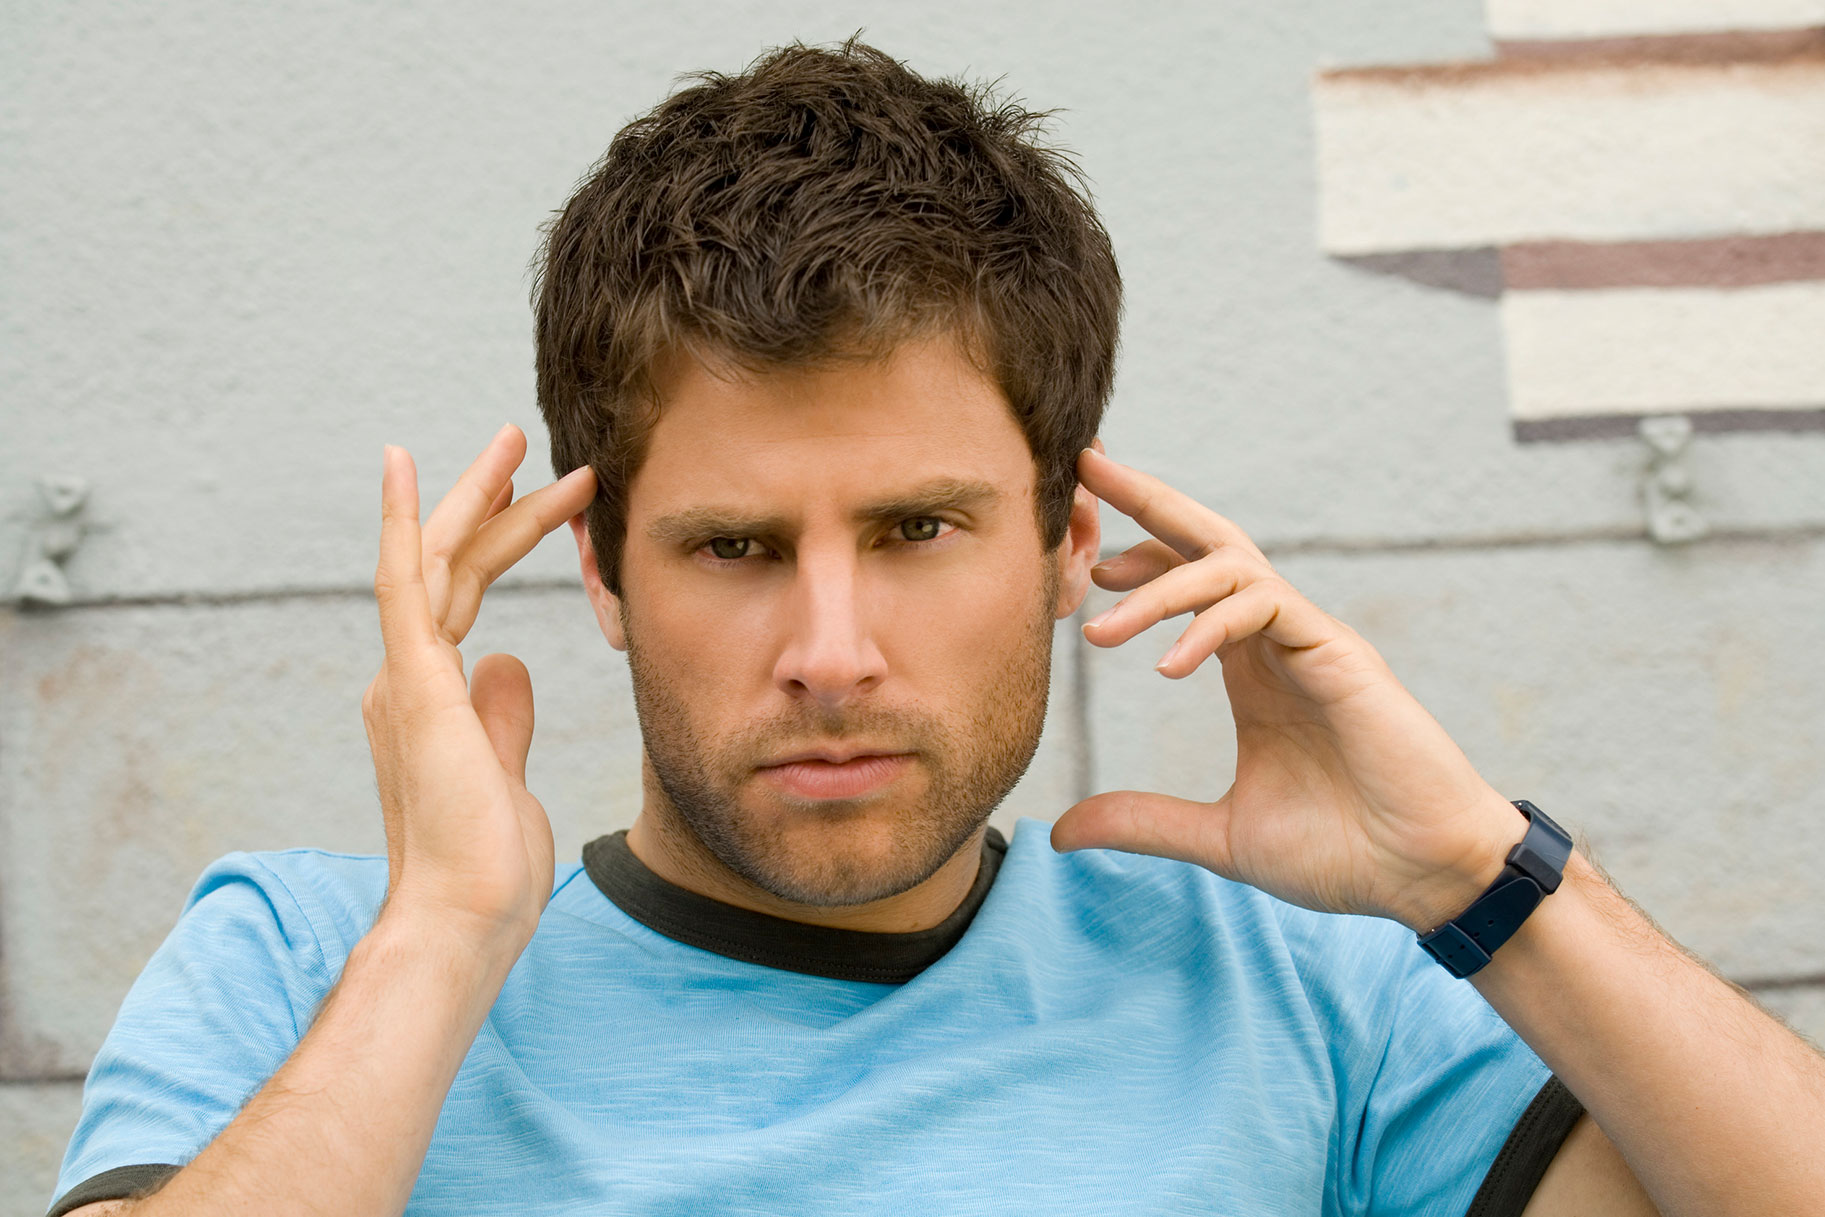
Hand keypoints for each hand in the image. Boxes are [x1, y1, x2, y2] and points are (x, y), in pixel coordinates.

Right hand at [362, 425, 596, 940]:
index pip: (464, 598)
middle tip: (528, 445)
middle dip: (492, 503)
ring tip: (516, 438)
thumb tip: (510, 661)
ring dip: (477, 496)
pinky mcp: (414, 682)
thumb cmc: (486, 865)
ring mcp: (405, 677)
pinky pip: (405, 582)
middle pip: (452, 567)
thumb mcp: (506, 773)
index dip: (499, 543)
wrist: (465, 918)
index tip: (539, 501)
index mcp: (427, 698)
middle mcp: (405, 678)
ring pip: (438, 560)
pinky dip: (405, 520)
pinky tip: (407, 465)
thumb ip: (501, 715)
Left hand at [1050, 447, 1522, 931]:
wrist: (1424, 877)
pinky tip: (1171, 665)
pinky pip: (1267, 606)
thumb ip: (1143, 822)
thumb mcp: (1220, 837)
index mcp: (1252, 666)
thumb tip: (1060, 831)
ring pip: (1229, 566)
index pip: (1190, 580)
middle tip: (1085, 470)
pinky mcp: (1340, 654)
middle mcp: (1278, 639)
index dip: (1137, 560)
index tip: (1083, 571)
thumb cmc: (1341, 851)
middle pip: (1209, 540)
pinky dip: (1211, 624)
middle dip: (1146, 499)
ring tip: (1101, 632)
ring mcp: (1311, 639)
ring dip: (1159, 586)